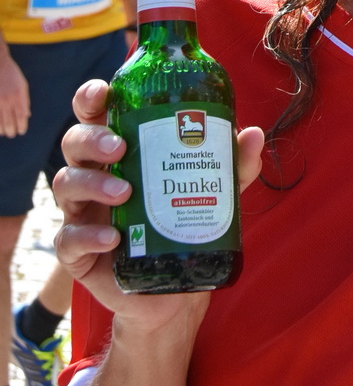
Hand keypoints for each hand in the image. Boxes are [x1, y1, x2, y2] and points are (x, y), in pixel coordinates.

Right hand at [0, 53, 29, 136]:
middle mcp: (7, 100)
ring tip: (4, 132)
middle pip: (9, 122)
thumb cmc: (12, 75)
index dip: (22, 127)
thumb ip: (25, 101)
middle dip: (11, 131)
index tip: (21, 131)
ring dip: (2, 130)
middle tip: (12, 134)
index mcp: (18, 96)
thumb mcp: (23, 85)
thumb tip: (27, 115)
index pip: (21, 117)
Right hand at [53, 80, 264, 332]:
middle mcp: (96, 175)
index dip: (92, 97)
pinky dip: (88, 235)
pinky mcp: (78, 253)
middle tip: (120, 148)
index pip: (96, 113)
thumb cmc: (186, 223)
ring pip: (66, 184)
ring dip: (93, 184)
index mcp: (122, 149)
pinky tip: (112, 237)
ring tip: (125, 192)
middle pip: (74, 141)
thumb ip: (232, 165)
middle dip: (92, 137)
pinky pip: (68, 238)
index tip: (105, 93)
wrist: (174, 291)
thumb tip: (253, 134)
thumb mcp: (215, 192)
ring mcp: (83, 213)